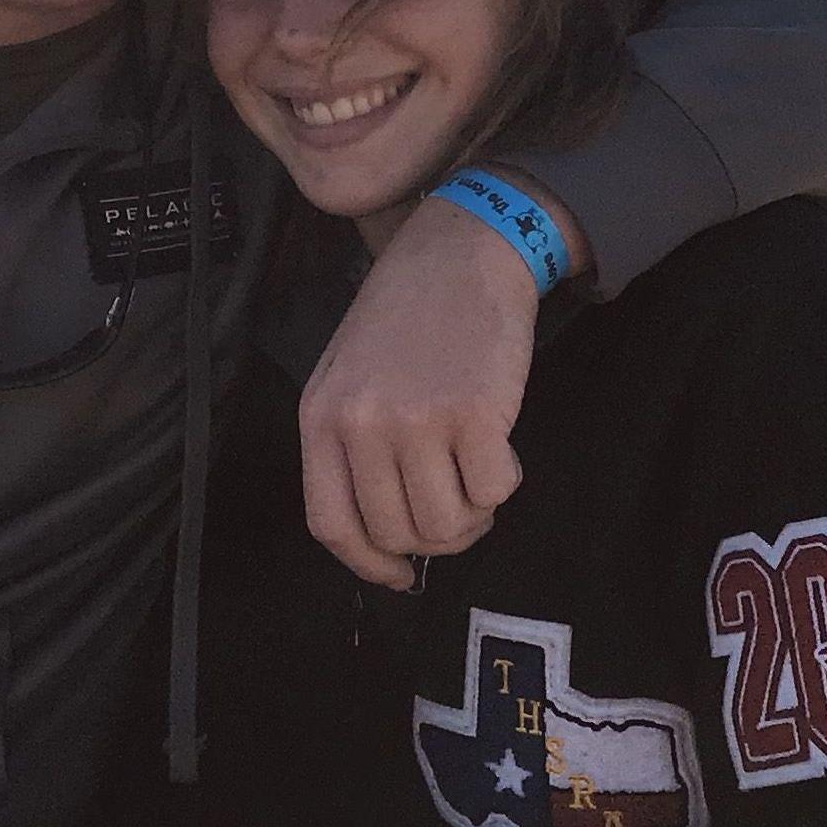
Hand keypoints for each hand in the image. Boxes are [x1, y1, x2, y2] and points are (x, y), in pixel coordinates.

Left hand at [300, 190, 574, 587]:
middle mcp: (362, 424)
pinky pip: (493, 492)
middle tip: (458, 505)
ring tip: (477, 473)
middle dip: (435, 538)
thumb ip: (353, 449)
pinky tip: (499, 445)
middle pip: (396, 533)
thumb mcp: (349, 377)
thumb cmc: (407, 317)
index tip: (398, 573)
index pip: (331, 525)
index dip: (368, 563)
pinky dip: (504, 483)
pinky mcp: (474, 414)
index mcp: (322, 418)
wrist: (462, 254)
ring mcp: (417, 420)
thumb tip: (384, 539)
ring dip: (472, 515)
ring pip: (445, 525)